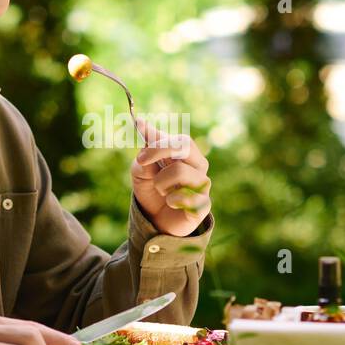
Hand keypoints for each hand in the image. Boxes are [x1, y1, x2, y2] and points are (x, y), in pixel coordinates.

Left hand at [130, 116, 211, 236]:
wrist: (155, 221)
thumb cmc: (151, 191)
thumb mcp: (140, 171)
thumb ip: (144, 153)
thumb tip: (141, 122)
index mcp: (185, 154)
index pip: (178, 139)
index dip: (158, 141)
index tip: (140, 151)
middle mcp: (197, 166)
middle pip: (185, 145)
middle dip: (159, 150)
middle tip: (142, 163)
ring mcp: (202, 185)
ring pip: (181, 171)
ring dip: (161, 181)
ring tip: (160, 191)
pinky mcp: (203, 205)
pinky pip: (188, 197)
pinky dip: (172, 199)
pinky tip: (170, 203)